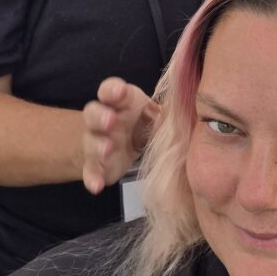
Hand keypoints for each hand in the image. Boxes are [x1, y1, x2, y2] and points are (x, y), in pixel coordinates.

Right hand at [82, 78, 160, 194]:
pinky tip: (96, 186)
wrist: (124, 144)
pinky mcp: (96, 165)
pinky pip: (90, 171)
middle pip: (93, 112)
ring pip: (91, 141)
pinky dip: (91, 178)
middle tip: (110, 121)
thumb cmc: (141, 122)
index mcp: (120, 102)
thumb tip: (186, 108)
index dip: (113, 89)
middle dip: (100, 116)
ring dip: (97, 145)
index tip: (119, 92)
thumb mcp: (155, 114)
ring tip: (107, 149)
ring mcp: (97, 142)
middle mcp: (104, 119)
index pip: (110, 90)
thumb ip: (165, 112)